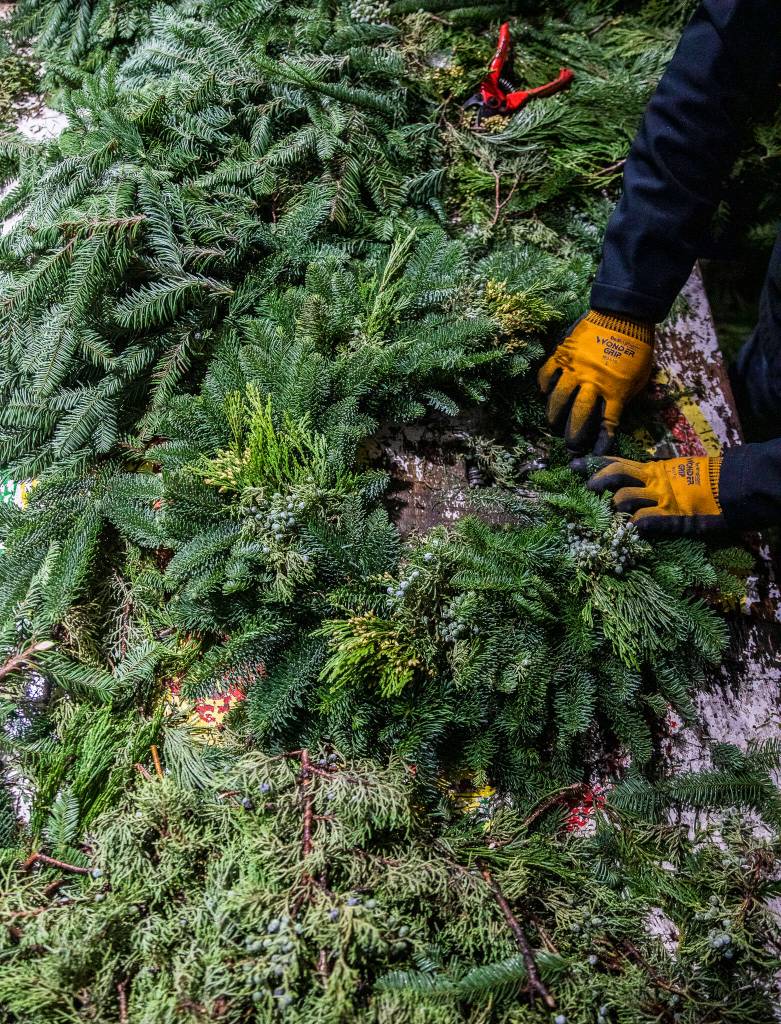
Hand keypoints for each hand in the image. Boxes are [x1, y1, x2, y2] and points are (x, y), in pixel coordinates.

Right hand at [537, 311, 653, 453]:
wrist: (623, 314)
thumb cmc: (637, 347)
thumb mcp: (639, 376)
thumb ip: (626, 395)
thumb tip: (615, 413)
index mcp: (614, 391)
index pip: (606, 424)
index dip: (600, 441)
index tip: (595, 452)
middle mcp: (591, 383)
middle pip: (578, 416)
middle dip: (572, 435)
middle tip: (569, 445)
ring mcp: (574, 369)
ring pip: (558, 398)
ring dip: (554, 414)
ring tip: (552, 423)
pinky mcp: (563, 354)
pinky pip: (547, 373)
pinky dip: (545, 384)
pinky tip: (545, 392)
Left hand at [584, 455, 723, 533]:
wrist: (735, 485)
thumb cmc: (707, 480)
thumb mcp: (677, 472)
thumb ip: (655, 477)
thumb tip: (634, 479)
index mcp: (654, 469)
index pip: (618, 462)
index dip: (594, 463)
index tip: (572, 464)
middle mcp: (654, 480)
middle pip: (616, 474)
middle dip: (597, 481)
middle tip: (585, 489)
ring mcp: (662, 498)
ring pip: (625, 497)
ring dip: (614, 507)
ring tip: (612, 516)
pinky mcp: (673, 516)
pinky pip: (646, 519)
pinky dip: (635, 525)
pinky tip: (630, 530)